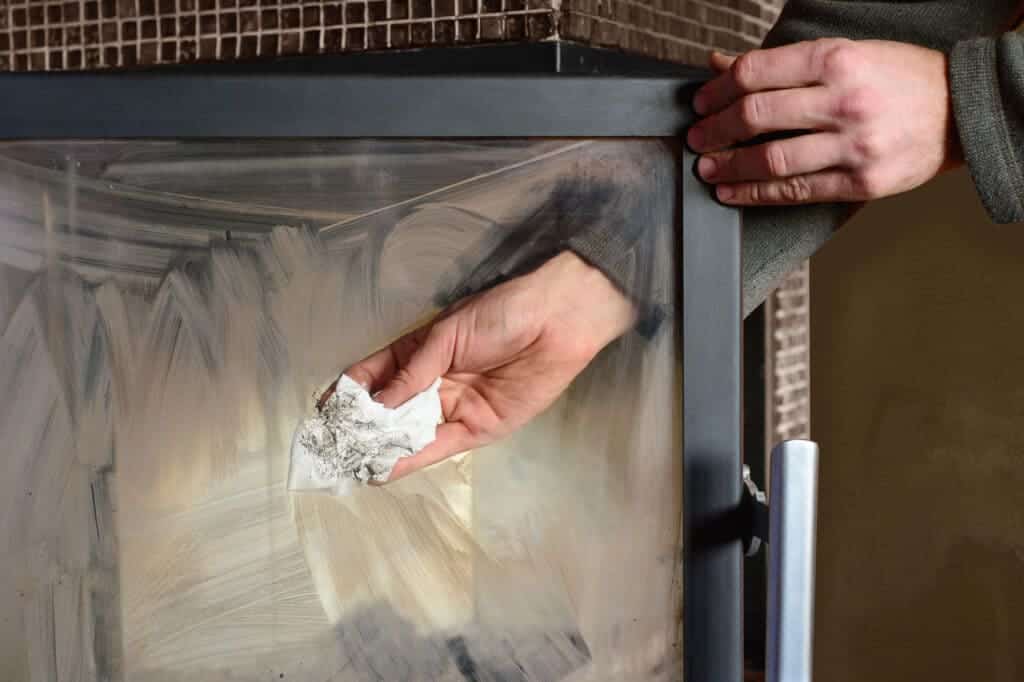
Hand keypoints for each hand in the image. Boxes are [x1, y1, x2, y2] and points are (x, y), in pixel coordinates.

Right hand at [328, 252, 636, 481]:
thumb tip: (375, 407)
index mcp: (417, 353)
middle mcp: (430, 384)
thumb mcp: (446, 336)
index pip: (372, 377)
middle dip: (360, 430)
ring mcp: (452, 408)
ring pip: (409, 434)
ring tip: (349, 465)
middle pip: (387, 412)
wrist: (557, 321)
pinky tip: (384, 469)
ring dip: (381, 449)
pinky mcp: (478, 429)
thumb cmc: (500, 314)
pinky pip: (438, 448)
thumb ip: (412, 373)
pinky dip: (411, 459)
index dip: (346, 395)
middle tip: (330, 450)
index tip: (322, 414)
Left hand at [688, 39, 962, 205]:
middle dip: (714, 130)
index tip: (701, 102)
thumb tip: (721, 65)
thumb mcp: (845, 54)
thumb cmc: (900, 79)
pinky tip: (733, 192)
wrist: (963, 111)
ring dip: (729, 166)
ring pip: (771, 160)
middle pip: (755, 116)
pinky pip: (796, 191)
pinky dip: (755, 193)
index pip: (756, 73)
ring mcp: (854, 145)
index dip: (717, 90)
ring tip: (708, 167)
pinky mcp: (861, 182)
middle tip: (697, 138)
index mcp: (836, 59)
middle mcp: (844, 100)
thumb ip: (782, 64)